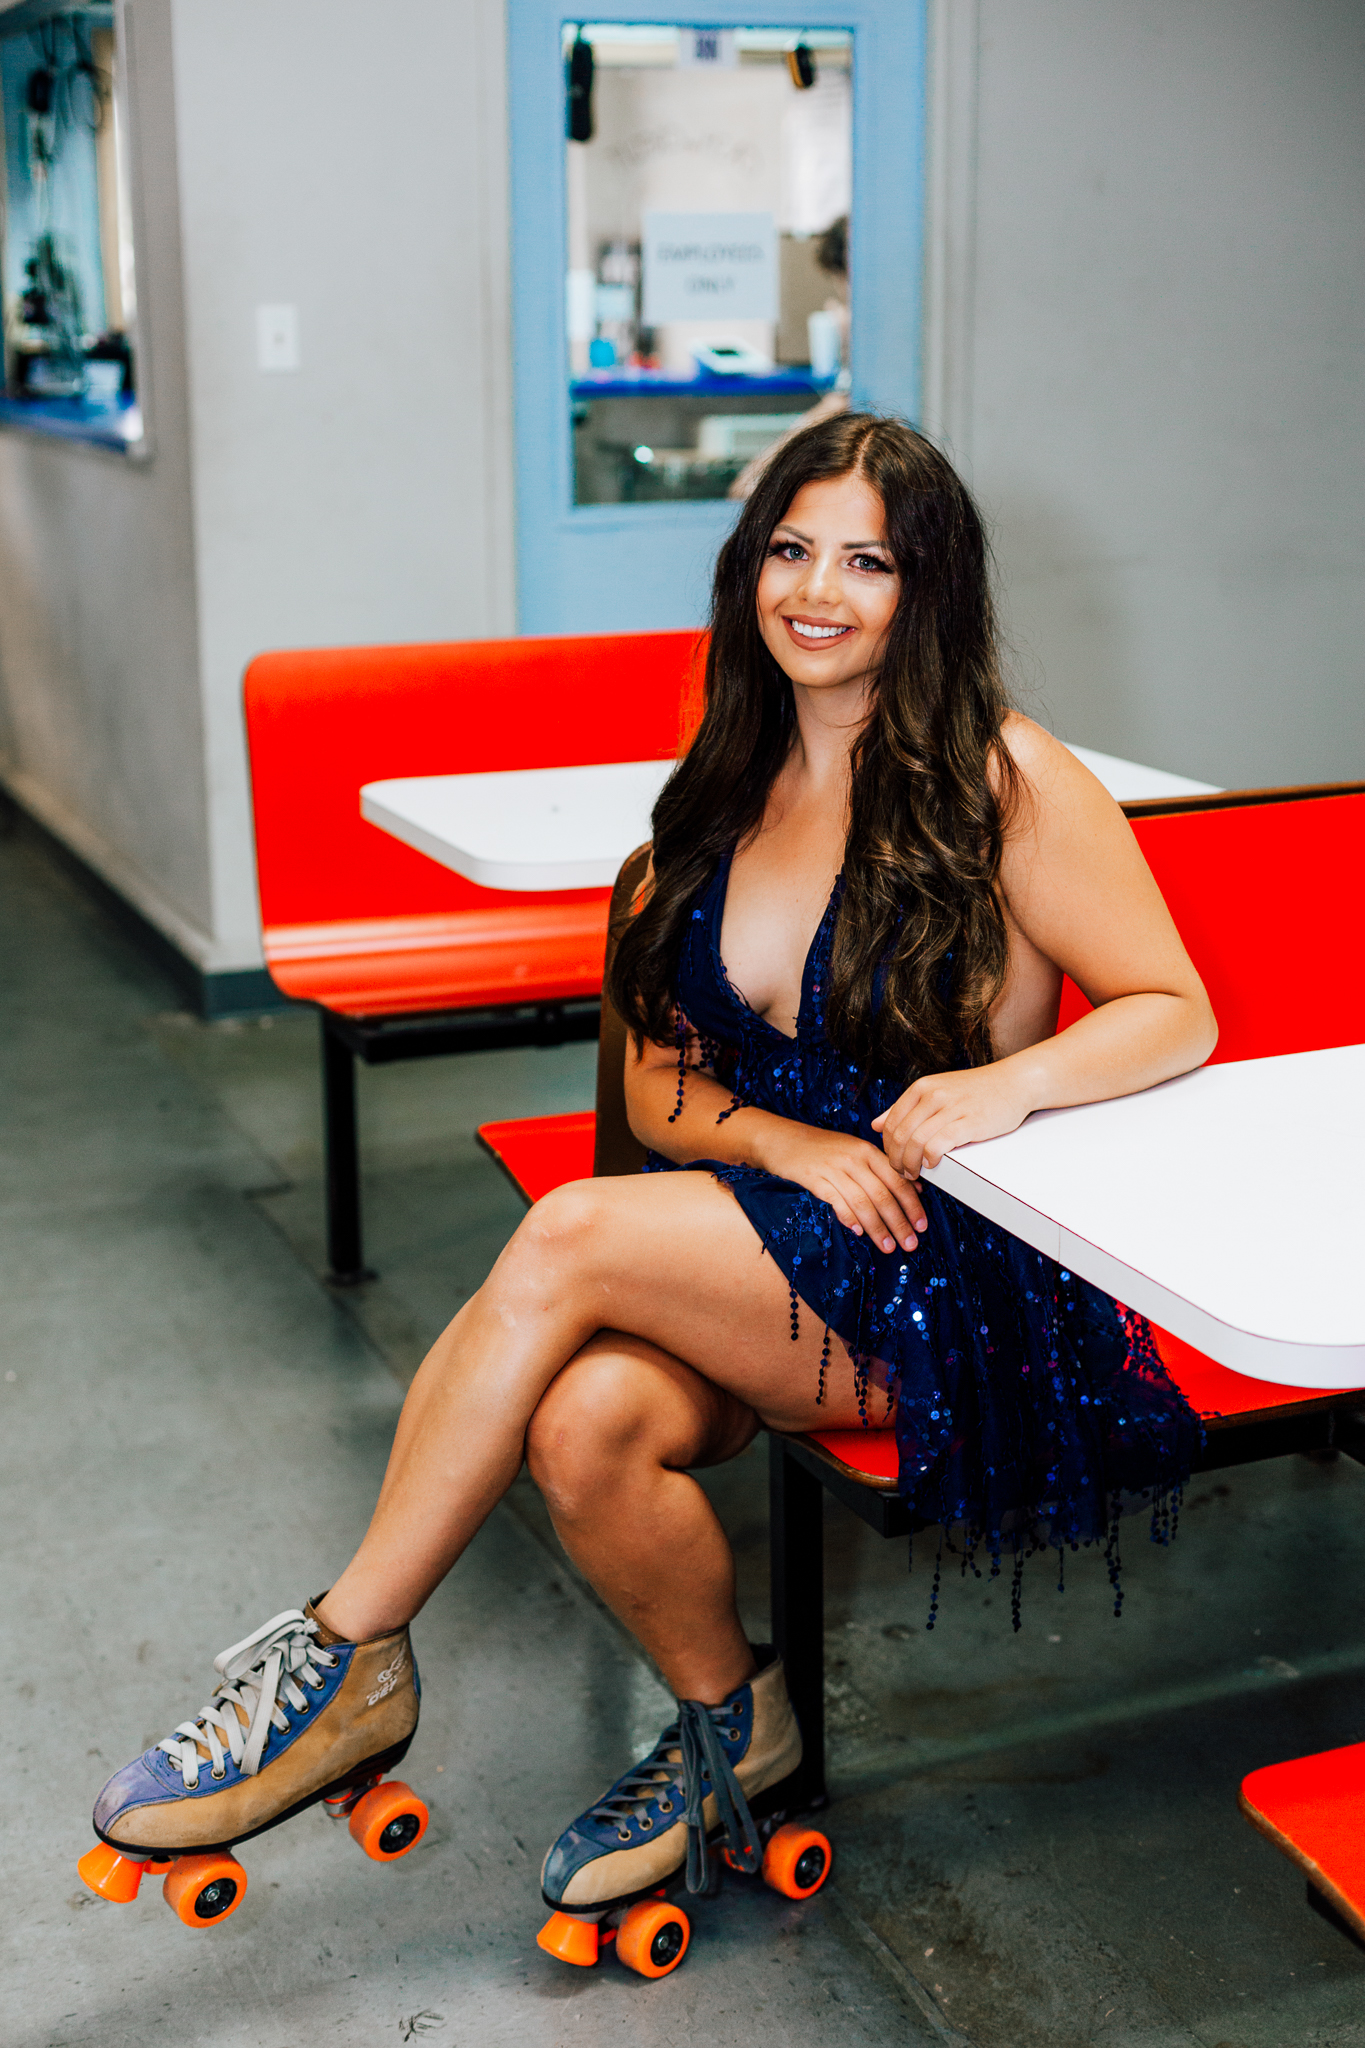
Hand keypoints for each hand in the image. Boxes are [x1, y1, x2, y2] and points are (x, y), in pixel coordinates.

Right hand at [758, 1121, 927, 1253]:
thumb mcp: (855, 1151)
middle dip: (899, 1223)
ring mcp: (833, 1168)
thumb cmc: (822, 1148)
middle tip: (910, 1244)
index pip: (898, 1180)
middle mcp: (854, 1158)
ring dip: (878, 1228)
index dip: (912, 1205)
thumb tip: (915, 1189)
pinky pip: (836, 1201)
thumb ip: (882, 1168)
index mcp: (868, 1151)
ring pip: (863, 1202)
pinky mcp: (814, 1178)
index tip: (921, 1226)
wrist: (782, 1139)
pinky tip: (859, 1232)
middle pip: (883, 1195)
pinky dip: (850, 1217)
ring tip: (888, 1247)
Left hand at [872, 1064, 1033, 1177]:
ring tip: (915, 1173)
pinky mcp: (969, 1122)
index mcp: (921, 1088)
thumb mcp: (936, 1091)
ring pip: (915, 1142)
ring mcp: (951, 1107)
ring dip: (910, 1164)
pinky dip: (930, 1159)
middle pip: (900, 1135)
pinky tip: (932, 1164)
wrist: (1014, 1082)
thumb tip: (875, 1124)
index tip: (894, 1161)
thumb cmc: (975, 1091)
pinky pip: (938, 1144)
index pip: (890, 1123)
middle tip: (902, 1173)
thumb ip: (905, 1107)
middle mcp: (932, 1095)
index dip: (888, 1148)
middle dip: (896, 1160)